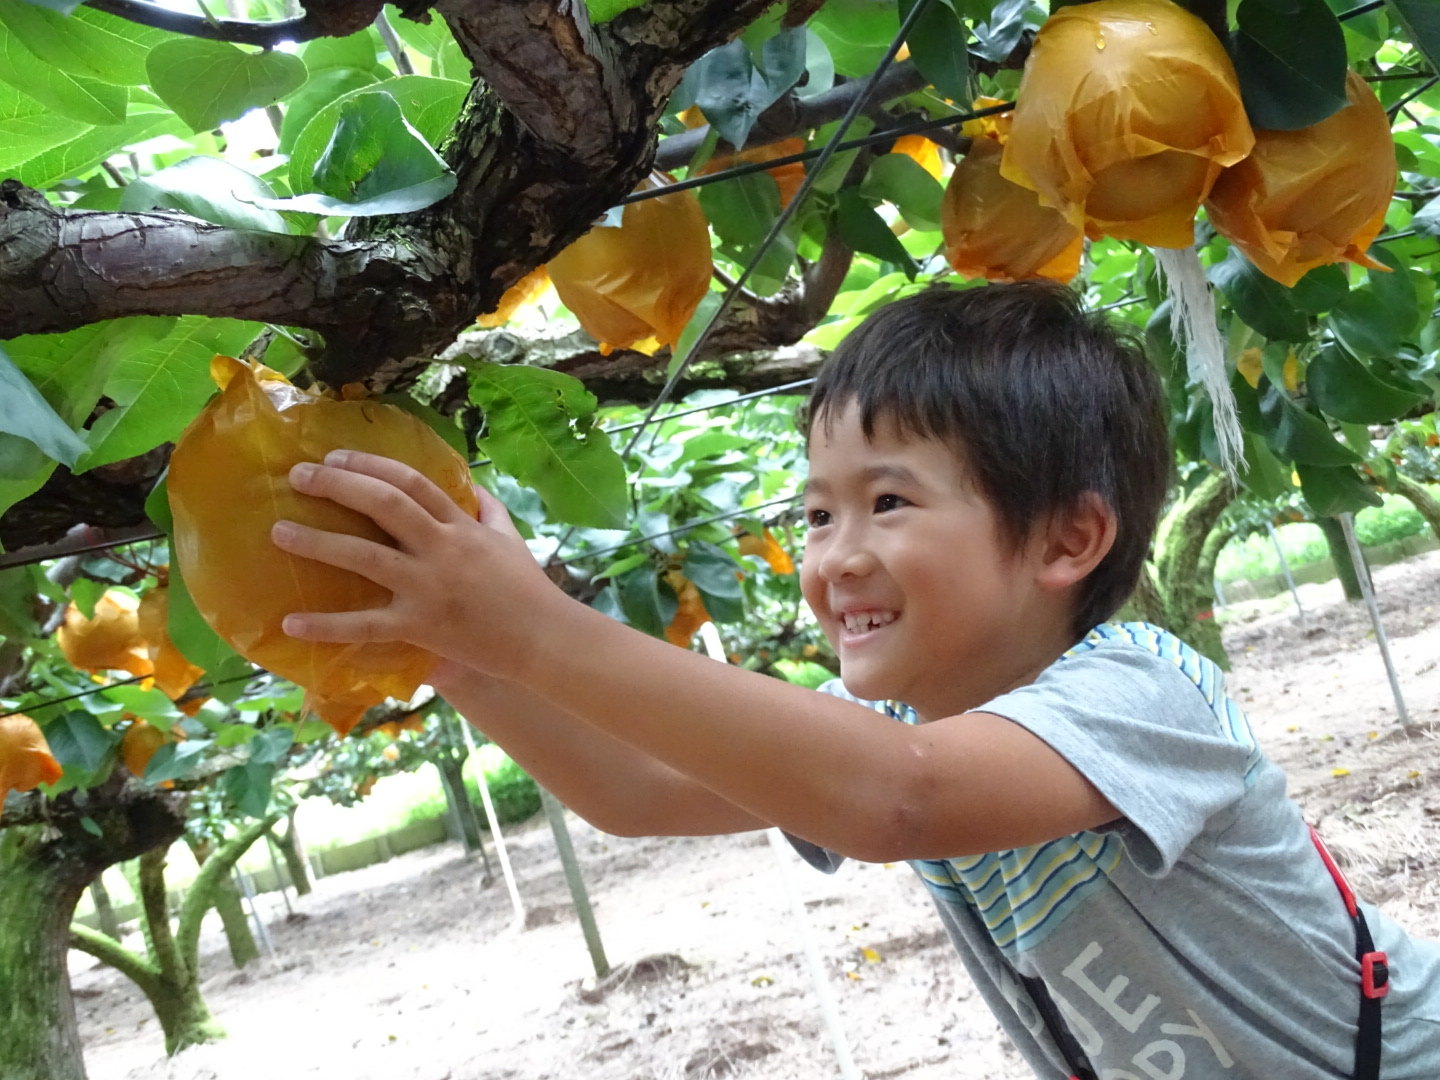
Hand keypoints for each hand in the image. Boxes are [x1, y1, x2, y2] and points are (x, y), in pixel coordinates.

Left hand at [271, 450, 562, 679]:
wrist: (542, 639)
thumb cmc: (527, 589)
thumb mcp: (510, 537)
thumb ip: (488, 508)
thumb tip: (467, 486)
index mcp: (461, 526)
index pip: (412, 481)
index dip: (370, 464)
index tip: (335, 455)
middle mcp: (441, 550)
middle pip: (383, 505)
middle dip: (338, 485)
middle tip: (298, 475)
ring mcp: (428, 588)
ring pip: (365, 557)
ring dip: (318, 542)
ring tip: (279, 532)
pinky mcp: (420, 627)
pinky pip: (365, 626)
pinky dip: (326, 626)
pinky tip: (291, 621)